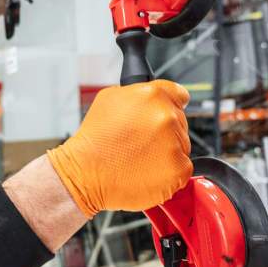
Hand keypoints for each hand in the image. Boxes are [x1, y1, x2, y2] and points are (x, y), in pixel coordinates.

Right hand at [46, 80, 191, 217]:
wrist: (85, 173)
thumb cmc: (94, 140)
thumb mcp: (109, 99)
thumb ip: (138, 92)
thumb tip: (155, 93)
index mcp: (152, 95)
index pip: (179, 95)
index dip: (172, 105)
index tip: (168, 112)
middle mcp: (166, 117)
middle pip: (180, 122)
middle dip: (164, 131)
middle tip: (140, 142)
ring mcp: (174, 144)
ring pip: (181, 146)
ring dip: (167, 152)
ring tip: (140, 157)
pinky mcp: (178, 169)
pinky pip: (182, 168)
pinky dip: (169, 172)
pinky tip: (147, 171)